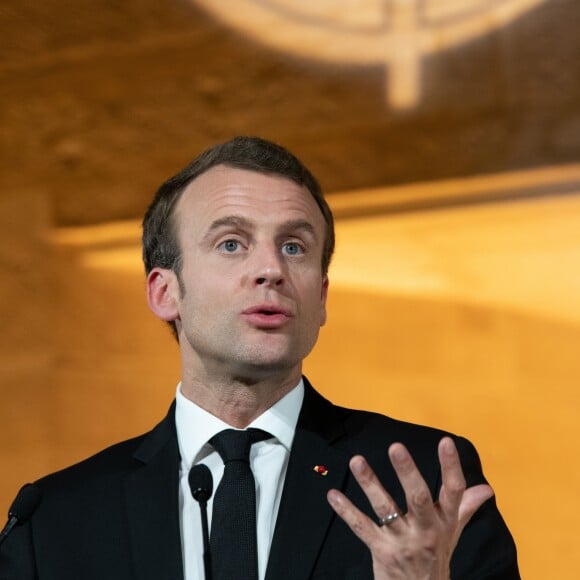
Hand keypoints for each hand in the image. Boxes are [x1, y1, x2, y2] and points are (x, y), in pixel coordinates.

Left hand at [327, 437, 493, 579]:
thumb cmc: (436, 557)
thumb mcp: (453, 533)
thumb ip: (465, 507)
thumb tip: (486, 488)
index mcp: (445, 522)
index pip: (453, 491)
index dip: (450, 466)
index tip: (445, 442)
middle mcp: (426, 531)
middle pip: (418, 498)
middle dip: (407, 472)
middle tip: (396, 447)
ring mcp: (402, 542)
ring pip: (385, 508)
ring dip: (370, 483)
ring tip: (356, 461)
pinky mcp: (381, 551)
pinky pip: (361, 528)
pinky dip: (346, 511)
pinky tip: (333, 494)